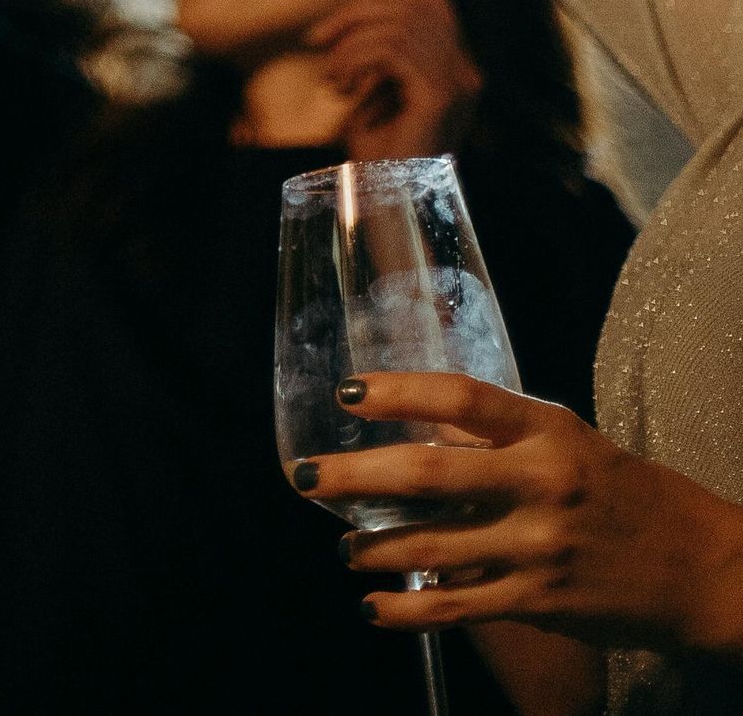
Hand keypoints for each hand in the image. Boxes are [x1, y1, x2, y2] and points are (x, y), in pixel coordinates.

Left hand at [300, 374, 742, 655]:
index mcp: (546, 430)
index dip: (398, 392)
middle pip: (430, 474)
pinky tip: (373, 605)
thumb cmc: (621, 491)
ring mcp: (538, 546)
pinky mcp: (538, 600)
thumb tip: (420, 433)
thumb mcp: (568, 441)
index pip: (460, 398)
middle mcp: (540, 483)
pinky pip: (457, 606)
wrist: (696, 565)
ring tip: (340, 544)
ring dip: (373, 547)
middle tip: (304, 476)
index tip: (346, 393)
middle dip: (356, 476)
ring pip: (433, 547)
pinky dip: (406, 609)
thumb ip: (500, 437)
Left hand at [306, 0, 481, 159]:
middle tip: (317, 38)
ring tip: (330, 73)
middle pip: (415, 4)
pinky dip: (355, 59)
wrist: (389, 201)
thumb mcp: (376, 84)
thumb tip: (353, 0)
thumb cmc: (379, 149)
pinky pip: (392, 51)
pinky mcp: (440, 96)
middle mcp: (466, 70)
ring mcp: (459, 83)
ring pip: (399, 25)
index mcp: (457, 65)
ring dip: (349, 41)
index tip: (340, 10)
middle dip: (357, 10)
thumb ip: (376, 44)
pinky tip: (340, 86)